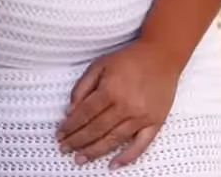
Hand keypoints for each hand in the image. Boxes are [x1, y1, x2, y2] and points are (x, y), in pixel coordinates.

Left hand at [56, 38, 181, 167]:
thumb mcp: (99, 65)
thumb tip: (70, 110)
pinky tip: (113, 164)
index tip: (59, 134)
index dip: (70, 126)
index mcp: (110, 90)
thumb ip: (82, 87)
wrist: (160, 56)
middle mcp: (125, 106)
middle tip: (64, 149)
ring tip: (80, 159)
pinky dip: (127, 157)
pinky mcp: (155, 123)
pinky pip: (140, 145)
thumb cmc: (128, 59)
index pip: (85, 114)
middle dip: (78, 141)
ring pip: (114, 139)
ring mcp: (141, 117)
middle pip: (97, 129)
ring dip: (95, 151)